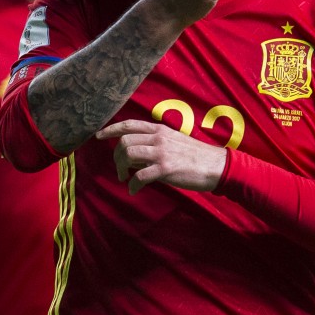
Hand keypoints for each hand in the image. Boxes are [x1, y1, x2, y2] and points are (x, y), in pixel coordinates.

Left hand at [96, 120, 226, 194]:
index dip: (111, 129)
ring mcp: (161, 152)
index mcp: (159, 129)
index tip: (99, 136)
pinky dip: (133, 185)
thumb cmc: (194, 155)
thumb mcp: (173, 140)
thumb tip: (134, 153)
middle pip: (124, 141)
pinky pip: (140, 176)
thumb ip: (154, 142)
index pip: (129, 124)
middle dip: (116, 156)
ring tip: (125, 178)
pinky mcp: (165, 168)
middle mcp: (158, 138)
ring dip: (121, 169)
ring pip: (128, 155)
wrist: (215, 165)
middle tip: (120, 170)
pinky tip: (134, 190)